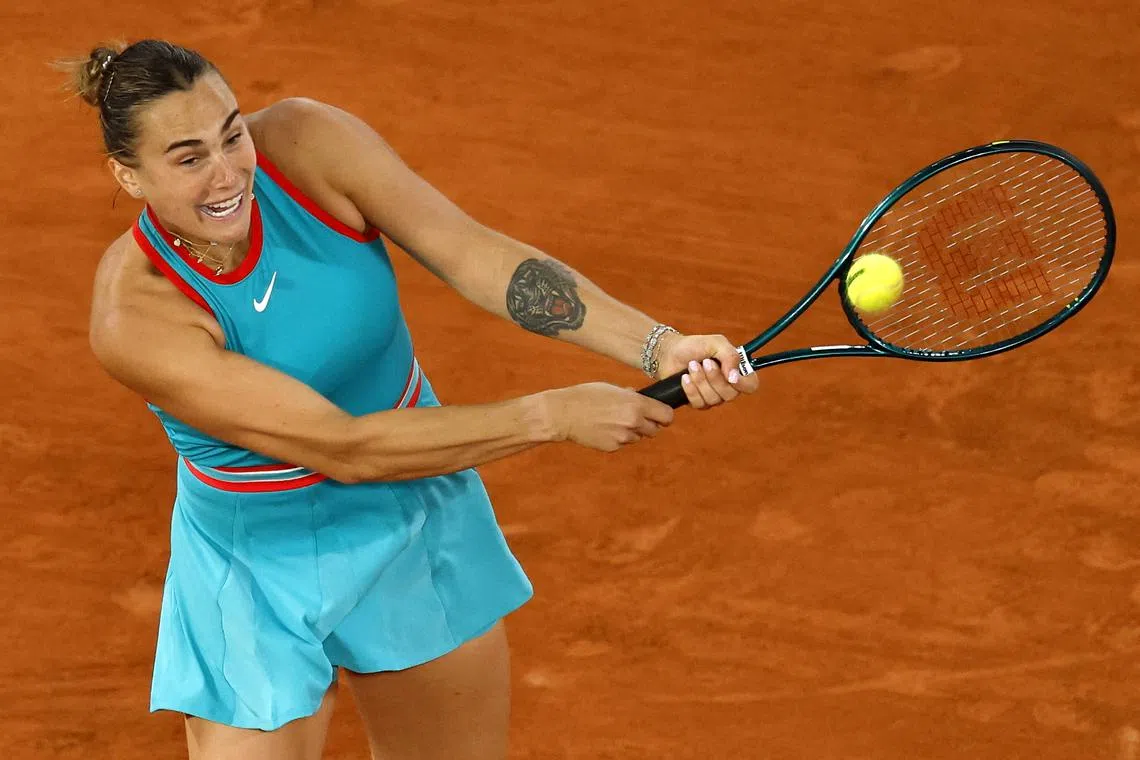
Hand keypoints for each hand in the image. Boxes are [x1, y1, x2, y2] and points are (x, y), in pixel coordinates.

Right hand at [543, 382, 674, 451]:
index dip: (664, 415)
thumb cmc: (586, 396)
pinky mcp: (613, 447)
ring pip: (638, 437)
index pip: (667, 416)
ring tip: (613, 421)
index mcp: (636, 404)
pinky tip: (604, 429)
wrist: (563, 414)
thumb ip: (630, 395)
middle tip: (636, 418)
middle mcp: (633, 422)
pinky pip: (623, 443)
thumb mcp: (611, 388)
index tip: (660, 414)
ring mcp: (623, 437)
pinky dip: (618, 438)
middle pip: (655, 430)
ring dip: (632, 431)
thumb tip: (642, 398)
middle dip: (649, 424)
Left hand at [655, 332, 759, 409]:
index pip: (751, 385)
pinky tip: (684, 377)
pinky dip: (691, 389)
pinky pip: (699, 403)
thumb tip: (735, 376)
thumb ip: (730, 356)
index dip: (743, 384)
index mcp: (736, 371)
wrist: (670, 352)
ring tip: (691, 366)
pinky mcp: (697, 402)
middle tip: (705, 362)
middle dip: (715, 378)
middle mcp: (727, 386)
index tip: (730, 376)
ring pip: (714, 400)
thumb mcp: (716, 343)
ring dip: (701, 381)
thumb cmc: (695, 346)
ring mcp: (712, 396)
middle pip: (730, 394)